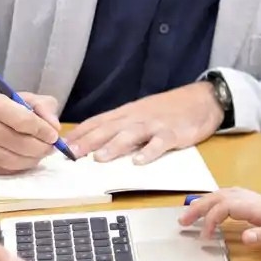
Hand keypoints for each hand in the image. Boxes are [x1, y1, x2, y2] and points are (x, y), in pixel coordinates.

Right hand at [0, 93, 60, 174]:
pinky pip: (5, 171)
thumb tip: (55, 127)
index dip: (44, 131)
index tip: (53, 136)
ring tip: (38, 154)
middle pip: (22, 145)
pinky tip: (23, 160)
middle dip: (42, 148)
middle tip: (50, 147)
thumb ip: (41, 106)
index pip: (25, 122)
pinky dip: (19, 167)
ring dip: (33, 160)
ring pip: (15, 162)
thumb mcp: (17, 97)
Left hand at [66, 83, 222, 163]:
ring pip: (131, 135)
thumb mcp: (140, 113)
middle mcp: (137, 117)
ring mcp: (155, 125)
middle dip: (88, 141)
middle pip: (109, 129)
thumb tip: (93, 142)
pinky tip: (140, 161)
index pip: (97, 122)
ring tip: (100, 158)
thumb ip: (120, 126)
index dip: (78, 134)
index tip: (59, 145)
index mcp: (126, 113)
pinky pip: (160, 143)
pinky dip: (149, 152)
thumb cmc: (168, 109)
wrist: (201, 99)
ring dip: (115, 146)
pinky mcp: (173, 133)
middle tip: (71, 154)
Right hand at [180, 188, 260, 249]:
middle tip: (182, 221)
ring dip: (207, 201)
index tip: (206, 237)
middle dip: (199, 206)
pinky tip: (216, 206)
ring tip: (191, 213)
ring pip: (226, 194)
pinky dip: (219, 199)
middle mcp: (257, 201)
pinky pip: (234, 196)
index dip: (211, 219)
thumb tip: (245, 237)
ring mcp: (259, 200)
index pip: (227, 207)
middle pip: (221, 196)